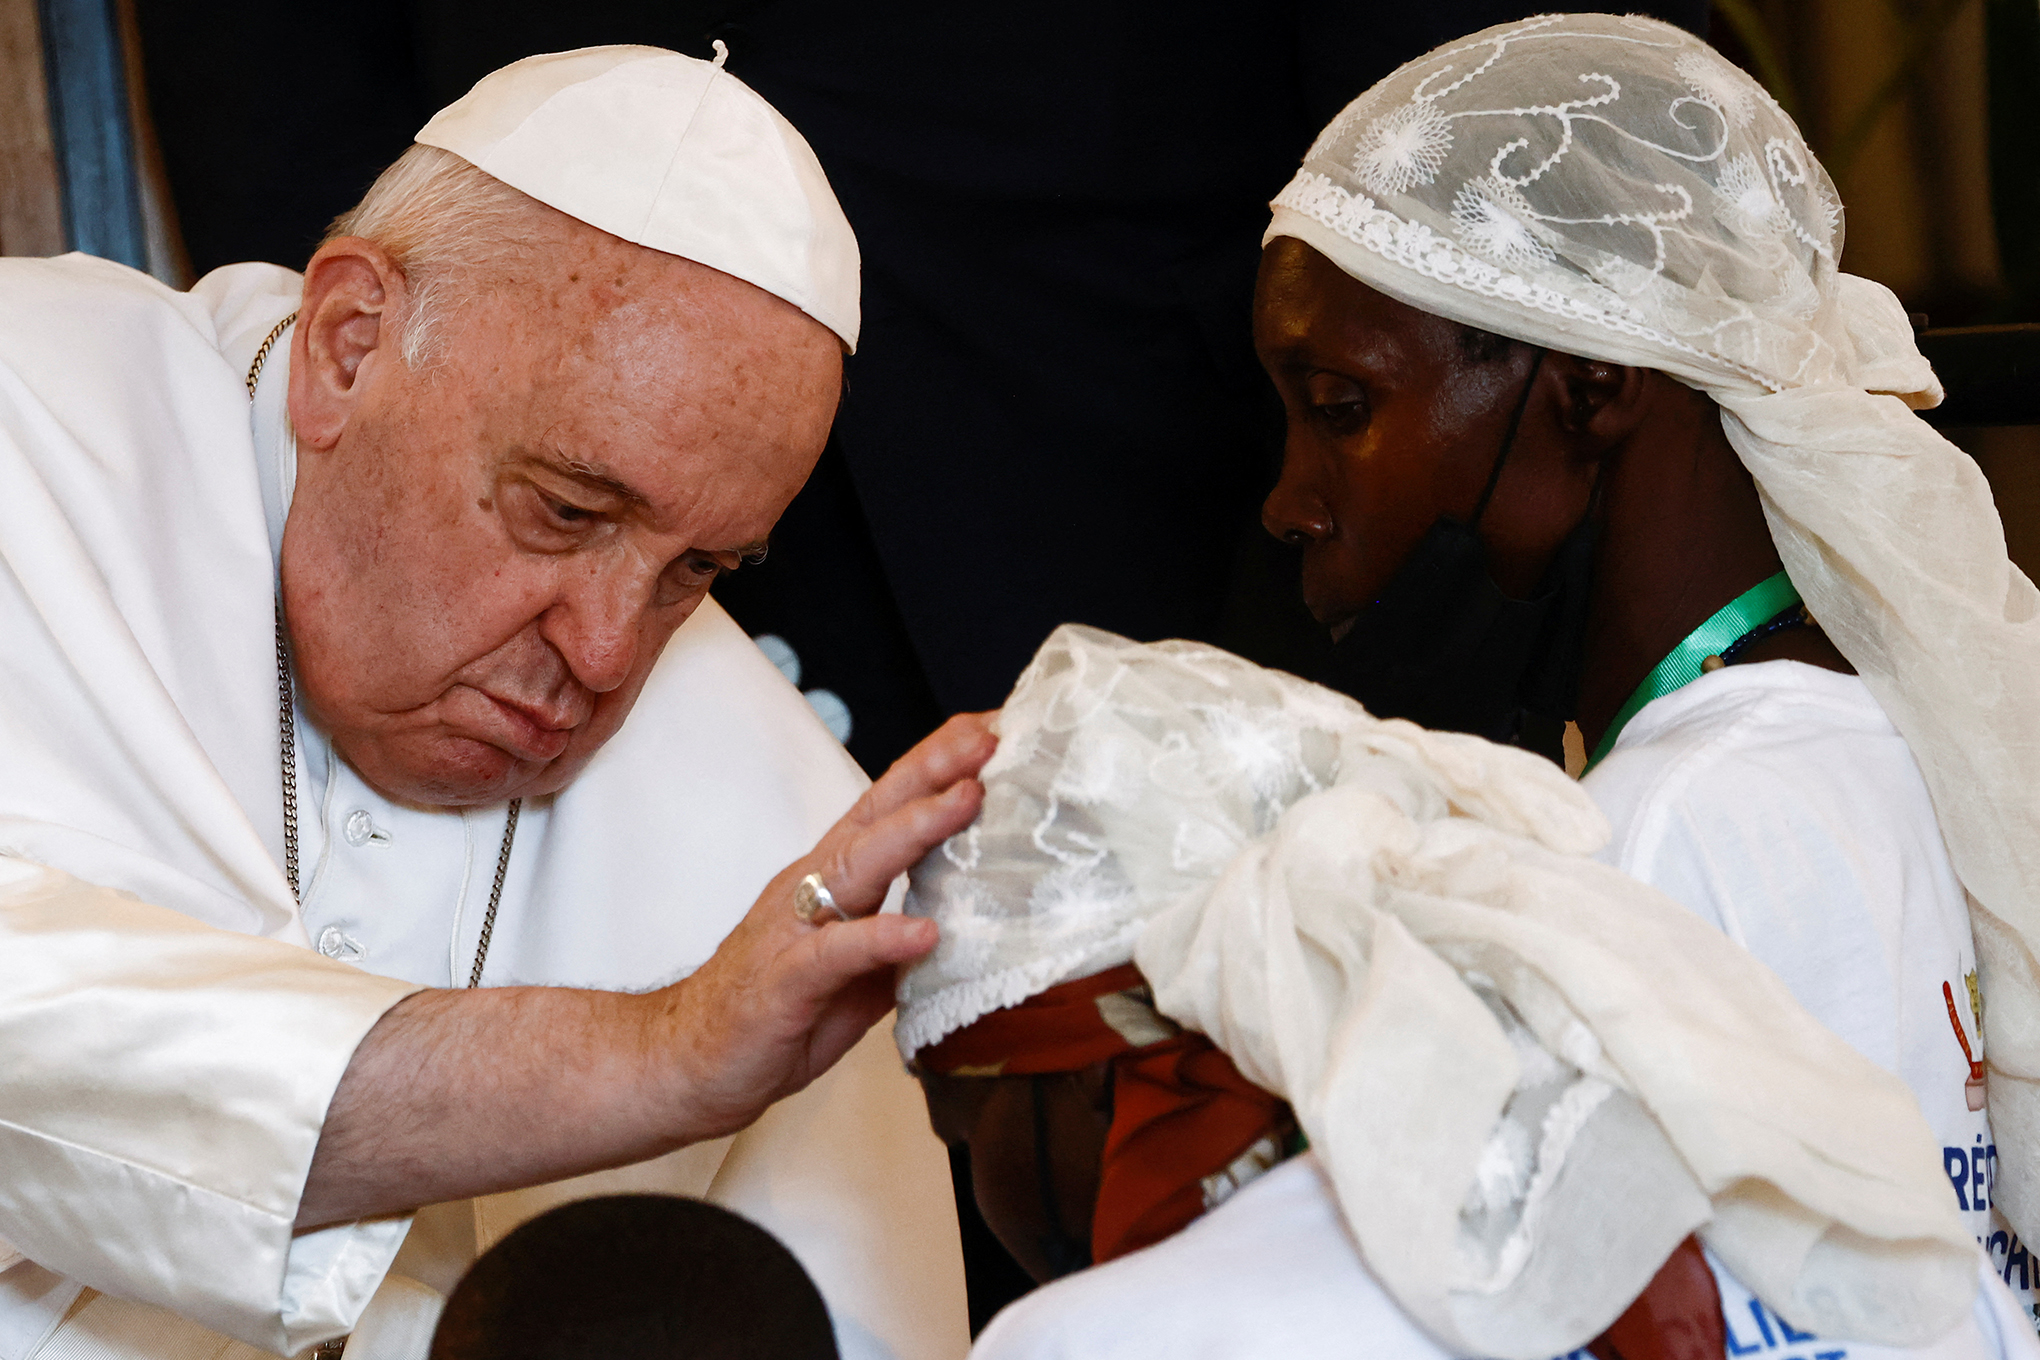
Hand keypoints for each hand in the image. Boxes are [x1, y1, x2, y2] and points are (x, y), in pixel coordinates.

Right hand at [657, 713, 995, 1137]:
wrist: (683, 1064)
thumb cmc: (773, 1013)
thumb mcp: (855, 975)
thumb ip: (901, 945)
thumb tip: (968, 935)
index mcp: (832, 877)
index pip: (889, 806)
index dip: (938, 766)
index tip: (993, 729)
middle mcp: (812, 887)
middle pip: (877, 812)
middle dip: (935, 768)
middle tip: (990, 735)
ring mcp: (793, 928)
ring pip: (859, 863)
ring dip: (917, 827)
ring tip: (968, 798)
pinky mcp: (784, 981)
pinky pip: (834, 952)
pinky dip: (879, 938)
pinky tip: (924, 931)